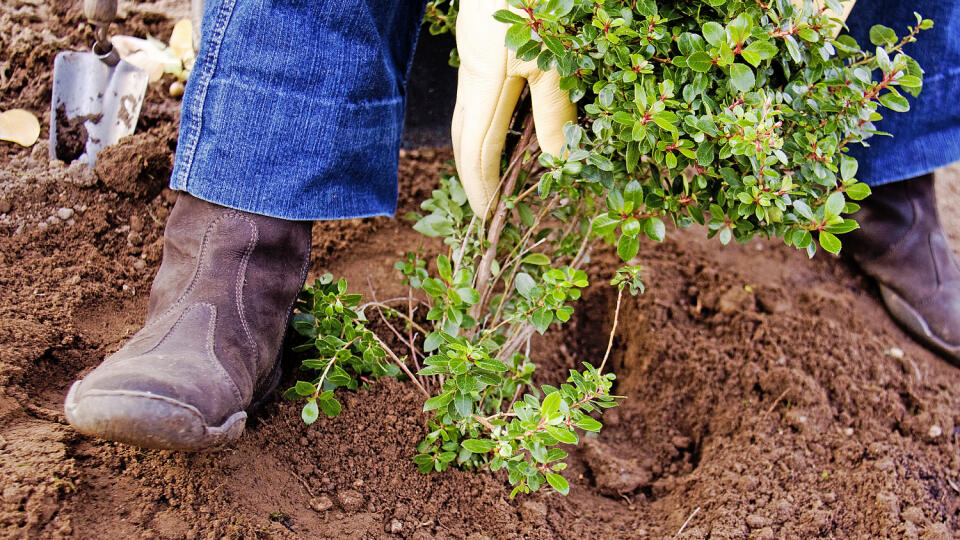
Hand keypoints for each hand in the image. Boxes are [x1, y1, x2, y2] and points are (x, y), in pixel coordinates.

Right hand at [451, 0, 576, 215]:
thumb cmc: (533, 1)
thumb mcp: (553, 58)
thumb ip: (554, 111)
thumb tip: (558, 165)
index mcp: (484, 84)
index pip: (475, 153)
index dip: (481, 190)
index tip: (488, 221)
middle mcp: (473, 76)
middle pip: (464, 139)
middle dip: (475, 178)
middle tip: (489, 209)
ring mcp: (476, 58)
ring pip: (471, 118)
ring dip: (481, 153)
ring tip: (499, 180)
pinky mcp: (485, 45)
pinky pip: (482, 98)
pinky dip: (493, 124)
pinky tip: (512, 128)